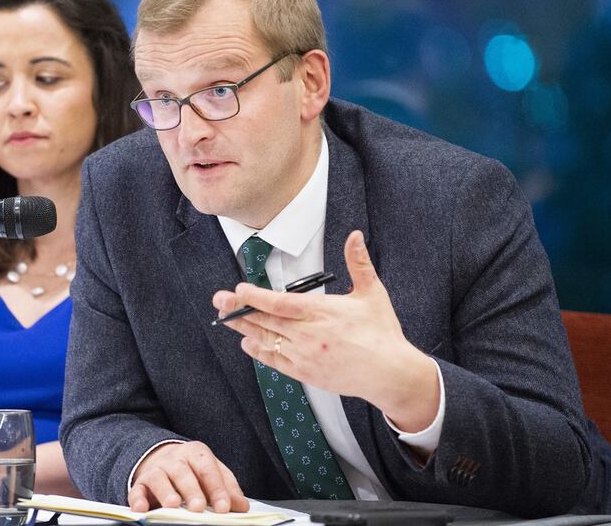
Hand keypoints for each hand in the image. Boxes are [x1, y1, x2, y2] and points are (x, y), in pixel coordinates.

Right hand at [129, 442, 247, 513]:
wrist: (161, 458)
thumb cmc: (193, 470)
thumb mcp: (213, 473)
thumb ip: (227, 488)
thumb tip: (242, 506)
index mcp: (196, 454)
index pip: (207, 469)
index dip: (216, 488)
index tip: (224, 507)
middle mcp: (174, 459)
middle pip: (183, 472)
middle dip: (191, 490)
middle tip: (199, 507)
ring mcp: (156, 470)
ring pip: (159, 478)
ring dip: (166, 492)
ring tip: (174, 505)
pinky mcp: (140, 483)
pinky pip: (137, 490)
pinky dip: (137, 499)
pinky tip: (142, 509)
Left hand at [212, 230, 438, 431]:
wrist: (390, 373)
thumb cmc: (381, 334)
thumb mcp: (372, 293)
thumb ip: (358, 263)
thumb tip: (355, 236)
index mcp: (322, 312)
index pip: (280, 304)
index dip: (256, 297)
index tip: (239, 290)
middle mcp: (309, 335)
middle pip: (266, 321)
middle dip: (240, 310)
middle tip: (220, 301)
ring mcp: (305, 356)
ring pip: (267, 340)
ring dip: (245, 329)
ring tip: (226, 319)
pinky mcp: (306, 373)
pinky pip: (276, 361)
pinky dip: (260, 352)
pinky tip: (248, 343)